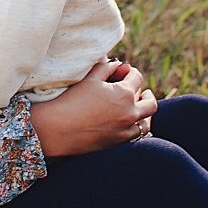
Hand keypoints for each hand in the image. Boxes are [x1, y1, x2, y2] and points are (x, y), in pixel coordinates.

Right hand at [29, 59, 157, 158]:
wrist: (59, 130)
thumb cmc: (71, 100)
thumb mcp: (89, 78)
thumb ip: (107, 68)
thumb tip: (119, 65)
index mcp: (123, 93)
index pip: (137, 77)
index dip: (130, 72)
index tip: (124, 71)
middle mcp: (130, 112)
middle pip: (149, 100)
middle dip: (144, 92)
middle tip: (138, 90)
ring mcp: (127, 129)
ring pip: (147, 120)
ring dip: (144, 111)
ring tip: (139, 107)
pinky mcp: (121, 142)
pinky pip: (138, 134)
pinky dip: (137, 126)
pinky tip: (132, 122)